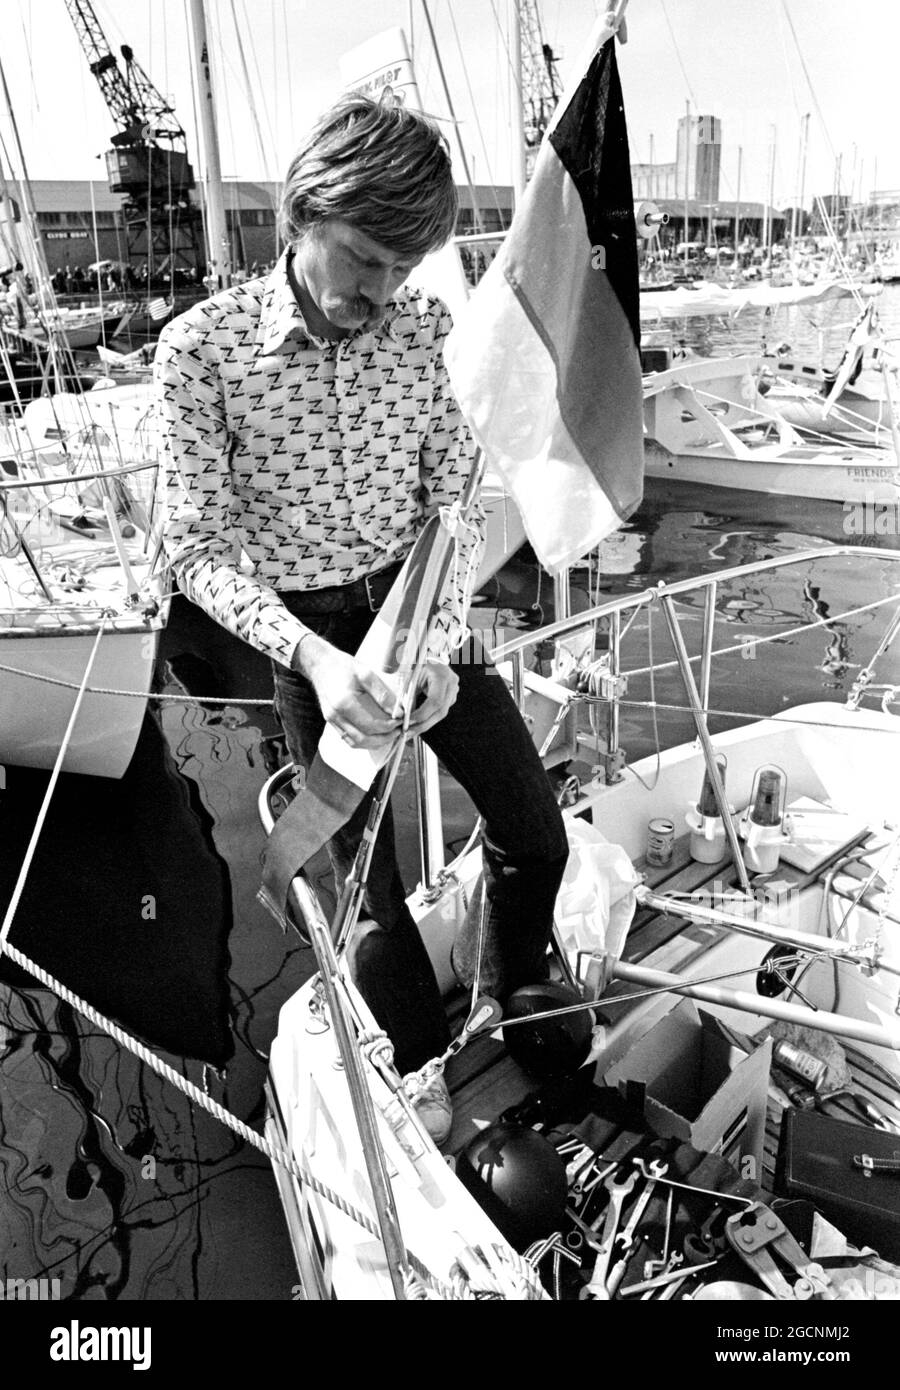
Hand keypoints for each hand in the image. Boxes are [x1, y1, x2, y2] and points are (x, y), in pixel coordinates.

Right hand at [294, 633, 400, 750]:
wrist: (320, 664)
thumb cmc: (342, 666)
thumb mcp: (366, 673)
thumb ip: (382, 694)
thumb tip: (398, 712)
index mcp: (344, 703)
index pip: (370, 725)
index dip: (389, 726)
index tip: (402, 720)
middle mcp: (335, 715)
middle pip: (363, 739)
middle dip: (385, 738)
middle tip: (400, 730)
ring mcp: (331, 720)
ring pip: (355, 743)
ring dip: (375, 743)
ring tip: (391, 734)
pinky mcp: (331, 721)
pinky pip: (348, 739)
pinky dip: (364, 741)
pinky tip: (376, 735)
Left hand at [404, 660, 458, 735]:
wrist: (427, 656)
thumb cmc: (416, 664)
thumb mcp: (408, 677)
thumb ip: (405, 695)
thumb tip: (399, 716)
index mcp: (442, 675)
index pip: (434, 701)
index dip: (421, 714)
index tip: (407, 722)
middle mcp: (452, 683)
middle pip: (440, 711)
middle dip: (422, 724)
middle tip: (407, 733)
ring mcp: (454, 690)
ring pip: (441, 713)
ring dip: (425, 724)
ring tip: (410, 731)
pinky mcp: (451, 695)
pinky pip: (441, 710)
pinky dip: (429, 718)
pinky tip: (417, 724)